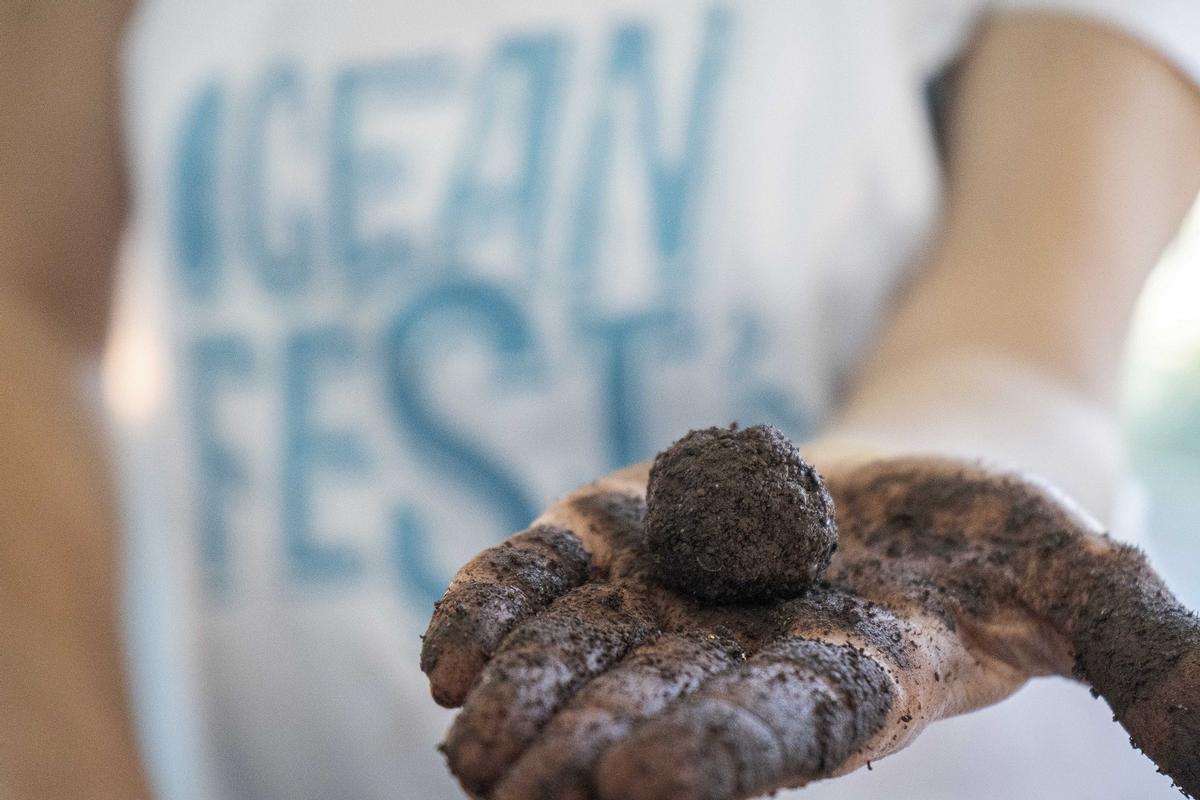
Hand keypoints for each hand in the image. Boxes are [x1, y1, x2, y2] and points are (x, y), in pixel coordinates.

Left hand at [420, 455, 1199, 799]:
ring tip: (465, 735)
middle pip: (657, 710)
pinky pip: (548, 577)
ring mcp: (672, 602)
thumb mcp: (1086, 580)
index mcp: (847, 685)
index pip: (776, 735)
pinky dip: (498, 605)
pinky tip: (444, 649)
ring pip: (584, 656)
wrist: (912, 490)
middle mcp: (743, 662)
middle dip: (587, 743)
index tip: (644, 788)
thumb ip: (1148, 658)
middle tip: (513, 782)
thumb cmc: (1000, 538)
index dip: (715, 757)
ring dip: (523, 690)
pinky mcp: (624, 541)